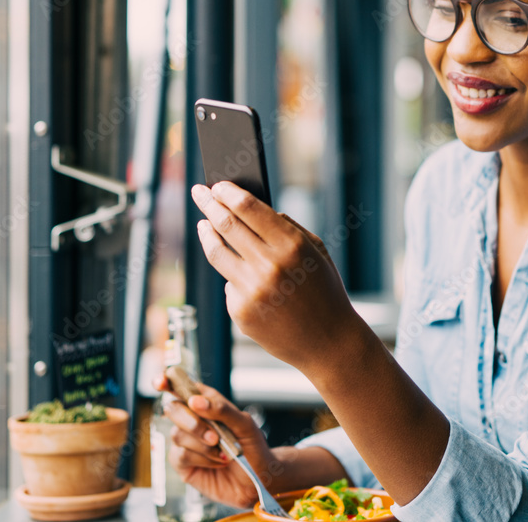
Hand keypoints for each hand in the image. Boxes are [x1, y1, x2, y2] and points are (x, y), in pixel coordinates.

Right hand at [153, 375, 275, 508]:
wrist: (259, 478)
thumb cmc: (252, 447)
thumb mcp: (244, 423)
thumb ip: (221, 409)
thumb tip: (195, 401)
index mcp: (205, 403)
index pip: (181, 386)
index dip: (166, 381)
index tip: (160, 382)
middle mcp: (192, 420)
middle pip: (173, 409)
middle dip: (191, 422)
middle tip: (214, 437)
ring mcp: (185, 441)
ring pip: (177, 434)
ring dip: (202, 444)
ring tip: (224, 452)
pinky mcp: (183, 463)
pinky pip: (181, 455)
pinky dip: (202, 458)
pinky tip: (217, 461)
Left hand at [190, 182, 366, 373]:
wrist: (328, 343)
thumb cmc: (325, 292)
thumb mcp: (316, 252)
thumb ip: (288, 228)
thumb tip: (254, 209)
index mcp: (291, 245)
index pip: (248, 208)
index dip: (228, 192)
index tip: (217, 184)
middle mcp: (268, 266)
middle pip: (225, 224)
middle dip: (209, 204)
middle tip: (199, 192)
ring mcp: (251, 290)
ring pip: (216, 252)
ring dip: (206, 233)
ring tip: (202, 224)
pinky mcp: (240, 312)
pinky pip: (230, 284)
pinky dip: (234, 275)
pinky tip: (243, 277)